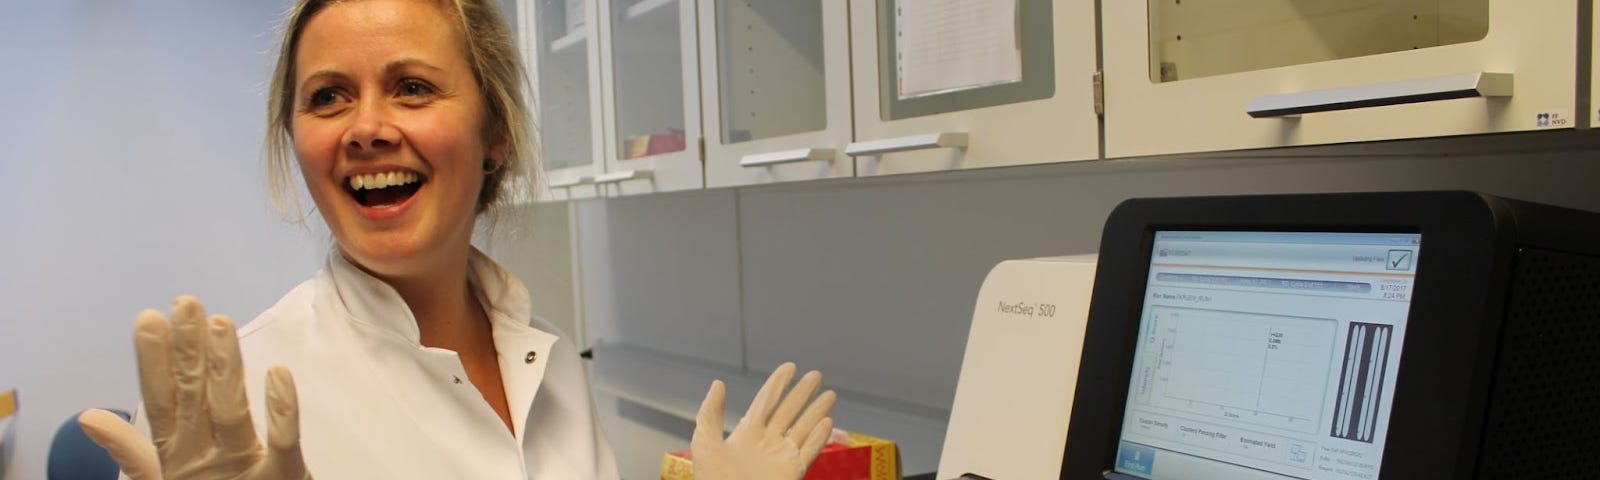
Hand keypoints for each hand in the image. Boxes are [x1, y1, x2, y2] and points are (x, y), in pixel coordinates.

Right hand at [78, 296, 310, 478]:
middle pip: (194, 398)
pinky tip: (278, 373)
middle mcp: (203, 460)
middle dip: (187, 351)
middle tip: (184, 302)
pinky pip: (283, 443)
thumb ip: (133, 451)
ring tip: (219, 322)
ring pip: (230, 413)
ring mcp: (240, 470)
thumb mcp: (166, 479)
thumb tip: (87, 416)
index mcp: (176, 456)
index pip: (162, 401)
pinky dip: (281, 410)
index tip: (149, 318)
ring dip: (224, 367)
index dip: (154, 362)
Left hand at [691, 363, 836, 479]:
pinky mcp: (792, 471)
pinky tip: (827, 422)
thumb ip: (710, 413)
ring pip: (803, 428)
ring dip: (816, 411)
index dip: (778, 383)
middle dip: (802, 393)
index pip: (766, 401)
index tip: (790, 366)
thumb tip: (718, 383)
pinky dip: (819, 437)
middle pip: (789, 411)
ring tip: (831, 394)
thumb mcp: (705, 444)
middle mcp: (767, 442)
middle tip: (816, 375)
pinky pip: (809, 451)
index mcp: (746, 432)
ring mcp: (781, 457)